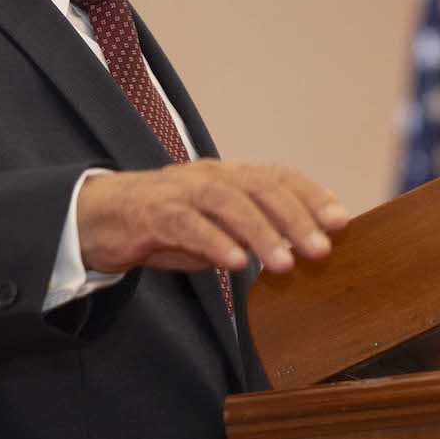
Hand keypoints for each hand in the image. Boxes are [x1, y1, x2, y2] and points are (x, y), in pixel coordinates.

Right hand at [77, 161, 349, 277]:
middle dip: (295, 217)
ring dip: (260, 231)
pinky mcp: (152, 212)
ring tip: (283, 264)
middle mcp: (210, 175)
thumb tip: (298, 251)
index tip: (341, 220)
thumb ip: (250, 234)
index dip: (312, 195)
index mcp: (229, 176)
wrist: (98, 219)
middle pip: (260, 186)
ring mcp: (180, 190)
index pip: (279, 176)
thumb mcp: (216, 230)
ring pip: (227, 201)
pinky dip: (214, 241)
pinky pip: (187, 224)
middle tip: (321, 249)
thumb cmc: (166, 226)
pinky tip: (234, 262)